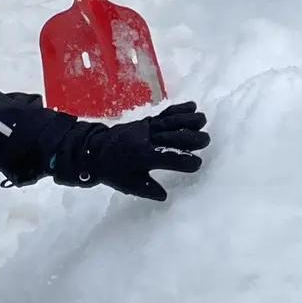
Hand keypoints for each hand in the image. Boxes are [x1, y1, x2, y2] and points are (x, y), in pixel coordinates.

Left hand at [55, 102, 210, 200]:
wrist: (95, 148)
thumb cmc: (112, 170)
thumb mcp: (126, 184)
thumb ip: (146, 190)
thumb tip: (164, 196)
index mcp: (142, 157)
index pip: (167, 158)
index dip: (184, 161)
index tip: (197, 163)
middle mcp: (147, 140)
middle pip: (172, 137)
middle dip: (191, 138)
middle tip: (206, 140)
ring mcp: (147, 128)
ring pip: (170, 121)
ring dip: (188, 119)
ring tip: (203, 119)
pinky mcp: (147, 121)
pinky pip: (165, 114)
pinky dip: (179, 109)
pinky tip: (192, 106)